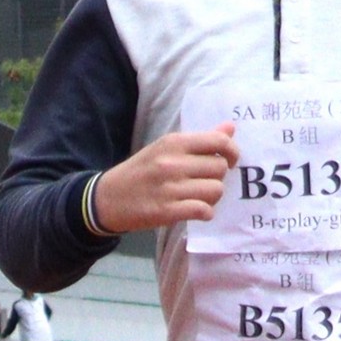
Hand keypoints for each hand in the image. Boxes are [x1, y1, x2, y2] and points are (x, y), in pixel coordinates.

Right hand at [90, 126, 236, 231]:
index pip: (219, 142)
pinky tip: (195, 210)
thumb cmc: (140, 171)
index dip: (232, 152)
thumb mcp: (165, 148)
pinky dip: (204, 212)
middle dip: (217, 177)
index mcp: (173, 143)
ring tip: (198, 196)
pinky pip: (203, 210)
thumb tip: (231, 128)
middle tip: (203, 181)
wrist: (107, 198)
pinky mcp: (166, 211)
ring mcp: (169, 188)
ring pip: (215, 191)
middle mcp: (172, 163)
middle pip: (220, 168)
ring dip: (211, 196)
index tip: (230, 161)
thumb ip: (199, 140)